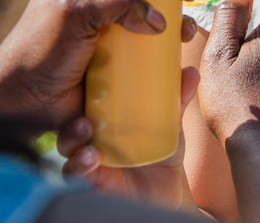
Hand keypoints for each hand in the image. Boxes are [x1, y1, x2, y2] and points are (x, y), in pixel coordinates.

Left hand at [0, 0, 200, 129]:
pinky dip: (178, 31)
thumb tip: (159, 19)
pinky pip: (162, 29)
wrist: (27, 104)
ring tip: (187, 1)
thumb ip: (118, 2)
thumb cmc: (38, 49)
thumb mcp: (73, 11)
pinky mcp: (129, 42)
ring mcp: (117, 11)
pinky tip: (185, 41)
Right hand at [55, 66, 201, 209]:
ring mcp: (85, 154)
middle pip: (68, 115)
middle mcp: (89, 131)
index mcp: (103, 112)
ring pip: (67, 143)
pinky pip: (74, 171)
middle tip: (86, 115)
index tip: (85, 72)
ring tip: (87, 134)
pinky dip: (79, 165)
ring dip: (72, 137)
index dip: (78, 83)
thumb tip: (192, 72)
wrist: (166, 188)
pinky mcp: (88, 178)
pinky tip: (92, 160)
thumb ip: (177, 100)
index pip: (83, 94)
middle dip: (72, 110)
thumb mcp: (169, 123)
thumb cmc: (160, 148)